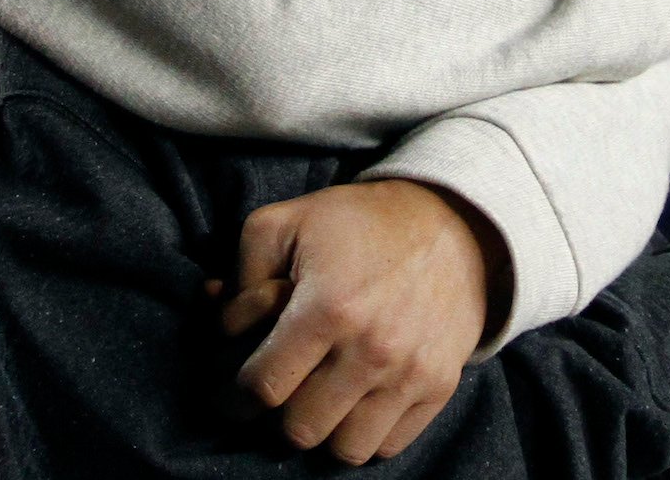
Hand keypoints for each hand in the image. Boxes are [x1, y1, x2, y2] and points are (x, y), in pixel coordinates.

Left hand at [222, 180, 505, 465]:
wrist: (448, 224)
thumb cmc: (358, 221)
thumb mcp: (287, 220)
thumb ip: (243, 269)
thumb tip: (220, 319)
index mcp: (327, 308)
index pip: (264, 387)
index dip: (234, 399)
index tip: (229, 397)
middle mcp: (371, 350)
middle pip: (300, 429)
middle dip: (277, 413)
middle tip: (277, 390)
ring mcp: (409, 375)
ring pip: (345, 450)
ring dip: (322, 429)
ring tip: (315, 398)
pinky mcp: (437, 388)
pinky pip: (387, 446)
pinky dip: (363, 433)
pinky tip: (352, 400)